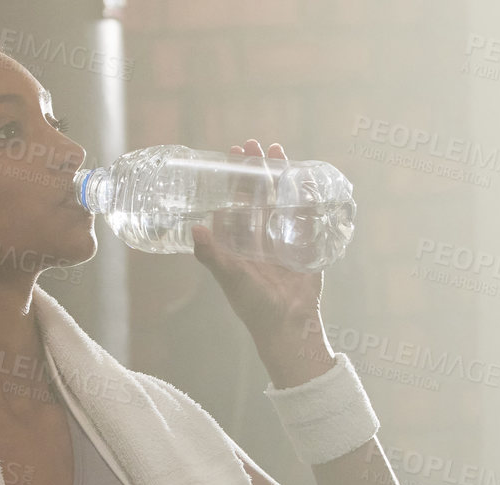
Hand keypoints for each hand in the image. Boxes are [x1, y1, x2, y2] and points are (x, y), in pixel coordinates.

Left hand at [191, 139, 324, 349]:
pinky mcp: (304, 244)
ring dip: (277, 176)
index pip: (232, 204)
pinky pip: (304, 215)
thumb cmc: (255, 305)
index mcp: (237, 244)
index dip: (230, 181)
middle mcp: (257, 239)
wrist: (290, 325)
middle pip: (255, 196)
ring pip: (278, 200)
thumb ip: (212, 254)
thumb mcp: (230, 277)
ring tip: (276, 149)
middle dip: (253, 171)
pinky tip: (303, 174)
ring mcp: (281, 239)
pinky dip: (304, 195)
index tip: (229, 157)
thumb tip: (194, 227)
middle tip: (252, 144)